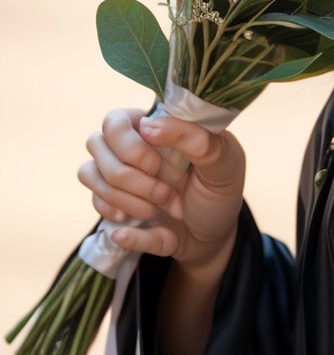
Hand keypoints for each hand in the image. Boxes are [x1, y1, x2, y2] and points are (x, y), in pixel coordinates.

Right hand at [78, 106, 245, 270]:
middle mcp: (129, 143)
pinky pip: (96, 204)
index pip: (115, 120)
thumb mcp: (224, 161)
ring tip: (159, 209)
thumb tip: (147, 127)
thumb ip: (196, 138)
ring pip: (89, 173)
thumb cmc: (219, 188)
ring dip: (126, 199)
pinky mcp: (111, 201)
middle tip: (166, 193)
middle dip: (130, 178)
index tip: (157, 167)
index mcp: (156, 123)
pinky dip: (122, 220)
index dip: (131, 147)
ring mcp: (116, 171)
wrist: (214, 234)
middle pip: (96, 144)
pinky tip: (146, 222)